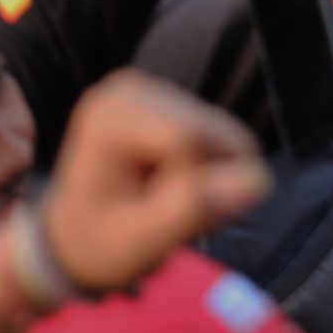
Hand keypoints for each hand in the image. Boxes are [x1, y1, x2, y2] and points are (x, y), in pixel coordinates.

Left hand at [38, 72, 271, 293]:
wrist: (76, 234)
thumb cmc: (100, 243)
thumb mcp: (141, 242)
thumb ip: (193, 209)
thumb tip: (256, 181)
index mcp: (108, 119)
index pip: (191, 141)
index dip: (195, 185)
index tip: (162, 212)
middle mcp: (127, 91)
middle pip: (212, 132)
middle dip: (207, 179)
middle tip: (166, 209)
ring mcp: (147, 90)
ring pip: (223, 134)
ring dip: (209, 175)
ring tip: (165, 198)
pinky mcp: (167, 99)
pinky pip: (219, 135)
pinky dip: (207, 165)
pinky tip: (171, 182)